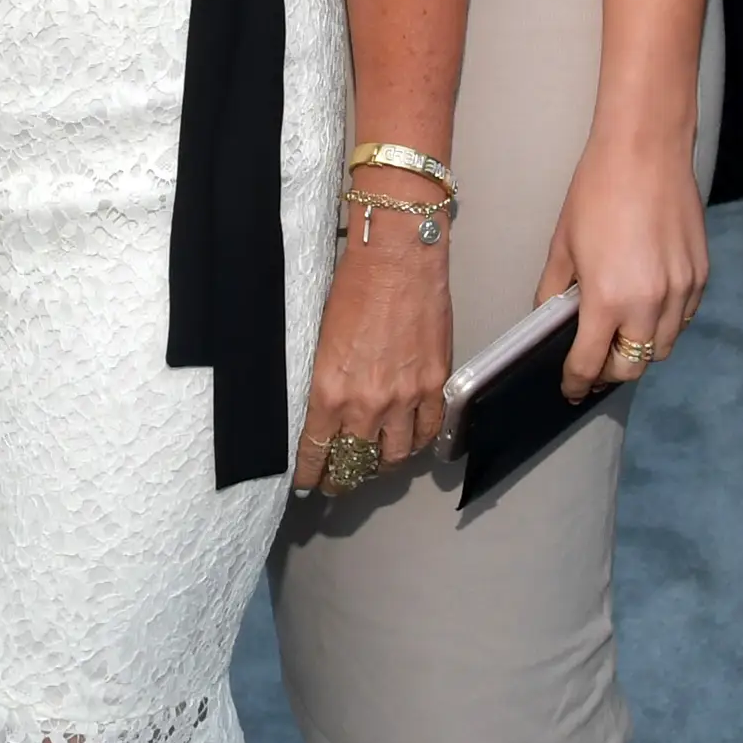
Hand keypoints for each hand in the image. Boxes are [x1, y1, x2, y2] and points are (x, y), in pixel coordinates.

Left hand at [294, 218, 450, 489]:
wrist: (398, 259)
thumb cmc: (353, 286)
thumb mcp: (320, 339)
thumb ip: (325, 381)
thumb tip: (322, 408)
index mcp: (330, 391)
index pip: (317, 449)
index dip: (310, 473)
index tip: (306, 483)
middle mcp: (369, 403)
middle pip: (356, 461)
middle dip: (343, 477)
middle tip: (338, 481)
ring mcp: (406, 397)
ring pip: (396, 456)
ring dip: (382, 465)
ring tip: (374, 464)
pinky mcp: (436, 384)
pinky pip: (429, 430)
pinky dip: (419, 442)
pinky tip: (410, 441)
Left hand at [541, 120, 707, 403]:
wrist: (646, 151)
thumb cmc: (597, 191)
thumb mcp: (563, 244)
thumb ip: (554, 290)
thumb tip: (550, 320)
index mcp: (607, 300)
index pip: (591, 363)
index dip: (576, 382)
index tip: (571, 388)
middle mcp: (649, 305)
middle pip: (633, 367)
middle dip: (610, 372)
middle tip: (594, 363)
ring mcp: (681, 292)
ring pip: (662, 347)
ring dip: (639, 349)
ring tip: (621, 334)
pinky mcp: (701, 277)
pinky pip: (683, 319)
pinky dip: (664, 324)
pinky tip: (647, 307)